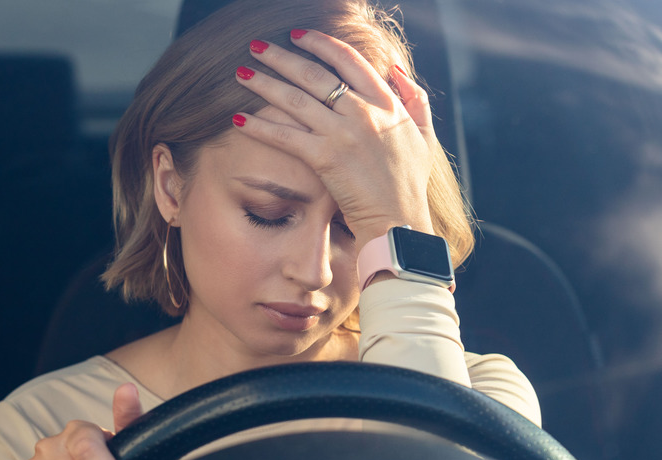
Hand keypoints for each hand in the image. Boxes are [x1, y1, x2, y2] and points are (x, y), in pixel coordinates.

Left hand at [233, 30, 437, 246]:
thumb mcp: (423, 135)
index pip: (348, 60)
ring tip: (241, 73)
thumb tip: (394, 68)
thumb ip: (414, 99)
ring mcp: (343, 134)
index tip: (298, 35)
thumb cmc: (408, 183)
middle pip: (314, 74)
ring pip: (295, 100)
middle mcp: (364, 112)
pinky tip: (239, 118)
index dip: (320, 43)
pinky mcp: (325, 158)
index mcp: (386, 102)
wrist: (399, 222)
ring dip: (264, 83)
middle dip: (281, 57)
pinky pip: (286, 136)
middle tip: (257, 46)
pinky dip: (260, 125)